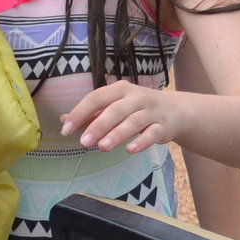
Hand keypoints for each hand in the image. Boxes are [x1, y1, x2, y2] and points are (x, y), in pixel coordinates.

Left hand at [62, 81, 183, 153]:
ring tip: (102, 147)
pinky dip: (142, 141)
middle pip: (115, 110)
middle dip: (98, 125)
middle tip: (84, 142)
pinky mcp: (164, 126)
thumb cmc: (137, 109)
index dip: (80, 112)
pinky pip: (152, 134)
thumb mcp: (115, 106)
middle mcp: (136, 97)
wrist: (175, 111)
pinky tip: (130, 150)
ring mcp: (151, 111)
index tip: (66, 129)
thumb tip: (63, 120)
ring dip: (117, 134)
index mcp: (120, 90)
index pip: (97, 97)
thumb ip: (91, 114)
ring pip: (133, 122)